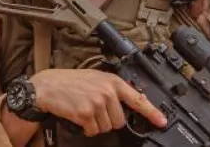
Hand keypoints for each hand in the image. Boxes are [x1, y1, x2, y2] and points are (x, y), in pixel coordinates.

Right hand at [26, 69, 166, 135]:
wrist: (46, 86)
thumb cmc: (69, 82)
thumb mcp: (95, 78)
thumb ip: (112, 88)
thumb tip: (127, 101)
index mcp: (113, 82)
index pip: (138, 99)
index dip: (152, 112)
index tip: (162, 121)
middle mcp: (108, 92)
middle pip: (120, 120)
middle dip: (109, 121)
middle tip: (95, 112)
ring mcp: (97, 103)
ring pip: (107, 127)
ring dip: (96, 125)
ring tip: (85, 112)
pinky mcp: (86, 114)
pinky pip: (94, 131)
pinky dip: (87, 129)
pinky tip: (80, 118)